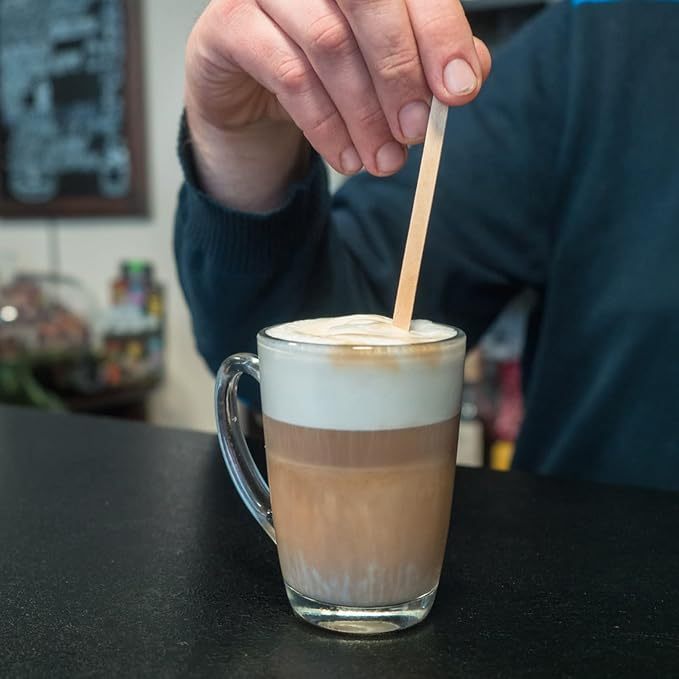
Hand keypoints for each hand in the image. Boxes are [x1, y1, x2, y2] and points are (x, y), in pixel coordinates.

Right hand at [185, 0, 490, 206]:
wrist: (253, 98)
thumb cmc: (324, 74)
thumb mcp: (383, 69)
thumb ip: (427, 63)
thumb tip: (467, 75)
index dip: (440, 35)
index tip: (459, 92)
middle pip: (369, 1)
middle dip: (400, 74)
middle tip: (415, 133)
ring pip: (328, 45)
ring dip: (363, 114)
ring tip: (383, 161)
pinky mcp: (229, 25)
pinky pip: (288, 75)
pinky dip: (325, 126)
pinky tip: (345, 159)